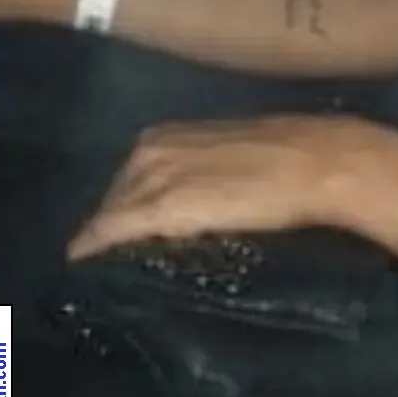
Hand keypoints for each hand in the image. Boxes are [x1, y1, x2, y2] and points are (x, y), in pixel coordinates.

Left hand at [66, 114, 387, 260]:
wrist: (312, 163)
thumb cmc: (285, 157)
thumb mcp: (229, 155)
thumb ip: (202, 169)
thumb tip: (199, 193)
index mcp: (167, 135)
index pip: (128, 179)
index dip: (122, 207)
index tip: (121, 231)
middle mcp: (150, 150)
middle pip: (114, 195)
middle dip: (113, 222)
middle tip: (120, 252)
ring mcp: (153, 176)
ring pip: (111, 214)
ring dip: (108, 236)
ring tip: (111, 262)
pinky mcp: (160, 207)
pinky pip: (112, 229)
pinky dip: (96, 245)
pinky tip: (85, 261)